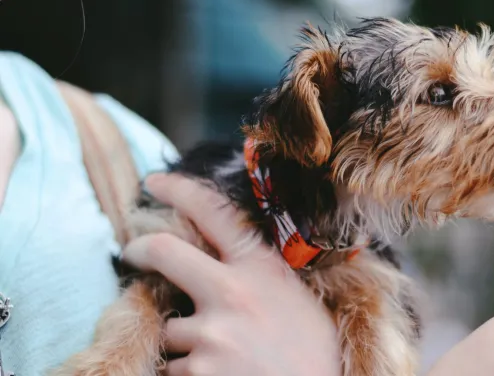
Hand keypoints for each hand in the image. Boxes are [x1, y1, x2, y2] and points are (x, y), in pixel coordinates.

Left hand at [123, 173, 340, 375]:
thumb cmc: (315, 352)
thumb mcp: (298, 298)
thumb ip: (261, 275)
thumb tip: (228, 260)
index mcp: (262, 268)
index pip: (213, 212)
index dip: (178, 190)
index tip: (154, 183)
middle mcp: (232, 292)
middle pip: (164, 251)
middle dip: (139, 249)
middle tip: (131, 252)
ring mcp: (211, 333)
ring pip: (170, 326)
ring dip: (185, 340)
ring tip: (221, 354)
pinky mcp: (198, 371)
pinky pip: (173, 367)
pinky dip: (189, 371)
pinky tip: (221, 373)